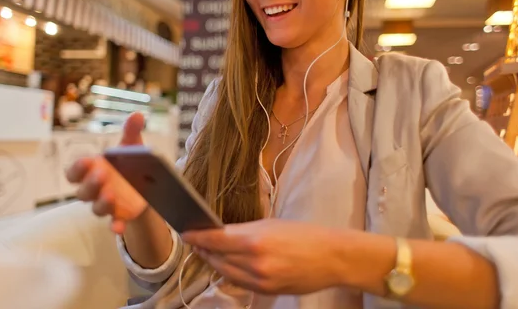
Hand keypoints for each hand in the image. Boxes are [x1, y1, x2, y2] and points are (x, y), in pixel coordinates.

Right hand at [66, 113, 148, 233]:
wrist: (145, 184)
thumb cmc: (129, 161)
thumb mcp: (131, 145)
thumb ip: (131, 131)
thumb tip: (138, 115)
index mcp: (92, 169)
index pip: (75, 172)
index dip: (77, 168)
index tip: (87, 161)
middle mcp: (94, 188)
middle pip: (83, 191)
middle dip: (90, 184)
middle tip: (101, 175)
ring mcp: (106, 203)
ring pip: (96, 208)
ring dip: (102, 203)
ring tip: (111, 195)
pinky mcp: (119, 216)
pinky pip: (113, 223)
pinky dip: (115, 225)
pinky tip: (119, 226)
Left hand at [182, 219, 348, 294]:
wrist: (331, 258)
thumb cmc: (303, 234)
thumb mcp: (271, 224)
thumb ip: (244, 231)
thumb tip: (221, 234)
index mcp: (255, 240)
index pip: (216, 240)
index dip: (198, 237)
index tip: (186, 234)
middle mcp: (254, 262)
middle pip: (217, 258)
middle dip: (204, 250)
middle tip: (195, 242)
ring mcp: (260, 280)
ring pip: (226, 272)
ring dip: (214, 262)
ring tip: (208, 253)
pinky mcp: (266, 292)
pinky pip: (240, 283)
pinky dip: (230, 273)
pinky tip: (226, 266)